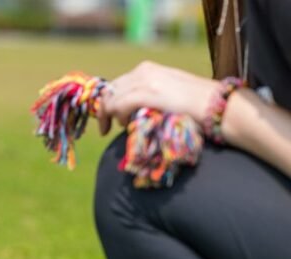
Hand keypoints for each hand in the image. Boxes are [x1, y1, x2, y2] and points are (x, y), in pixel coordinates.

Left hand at [97, 61, 220, 134]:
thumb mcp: (166, 95)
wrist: (215, 105)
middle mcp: (143, 71)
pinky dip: (116, 116)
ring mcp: (144, 80)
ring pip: (111, 98)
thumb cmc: (194, 106)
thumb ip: (147, 97)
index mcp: (147, 69)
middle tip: (105, 127)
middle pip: (110, 90)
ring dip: (109, 115)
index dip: (108, 101)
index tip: (106, 118)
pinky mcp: (146, 93)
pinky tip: (124, 125)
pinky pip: (118, 105)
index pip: (116, 84)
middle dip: (104, 109)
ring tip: (118, 127)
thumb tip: (129, 111)